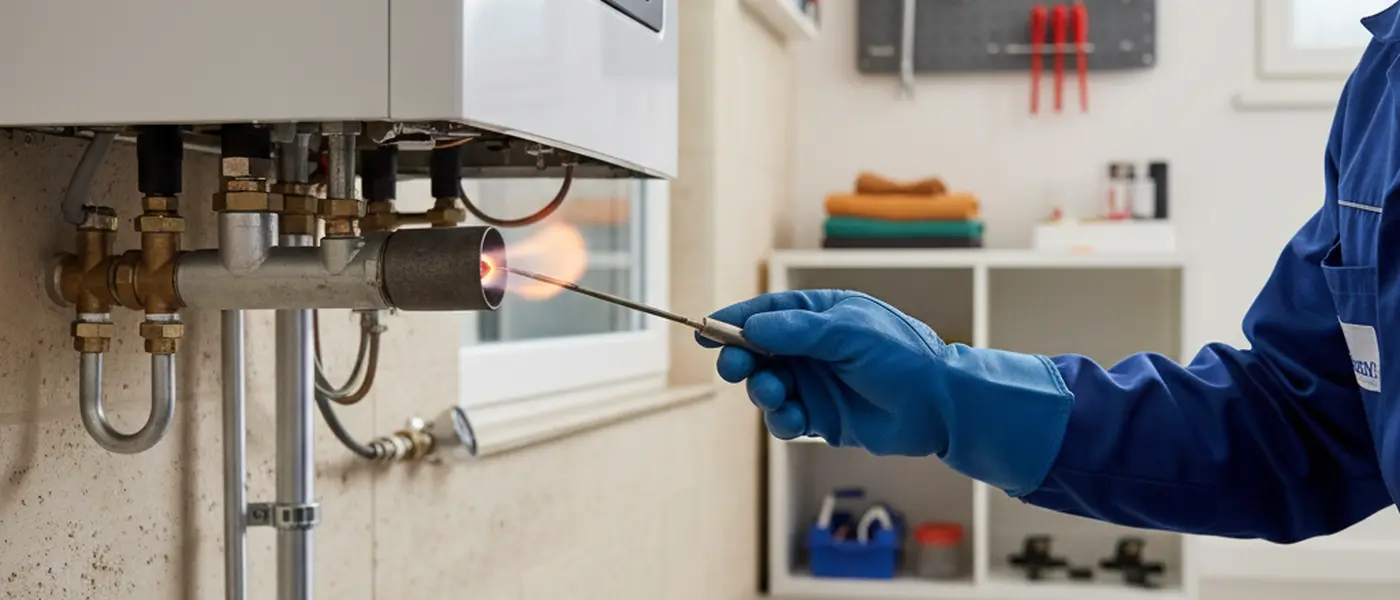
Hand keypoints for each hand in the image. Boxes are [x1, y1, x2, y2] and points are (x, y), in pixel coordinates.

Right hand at [697, 290, 1074, 494]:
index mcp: (820, 315)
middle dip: (740, 359)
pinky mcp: (821, 418)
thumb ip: (798, 331)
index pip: (766, 312)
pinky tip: (793, 419)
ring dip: (762, 390)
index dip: (733, 320)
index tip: (704, 329)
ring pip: (767, 386)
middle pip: (757, 351)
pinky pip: (785, 419)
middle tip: (733, 367)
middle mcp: (813, 348)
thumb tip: (751, 328)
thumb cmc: (903, 355)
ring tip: (776, 393)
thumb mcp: (849, 332)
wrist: (941, 405)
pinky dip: (782, 420)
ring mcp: (816, 383)